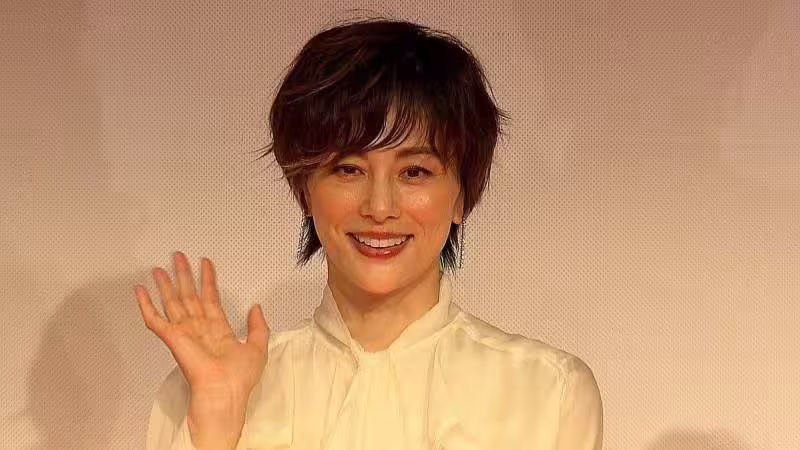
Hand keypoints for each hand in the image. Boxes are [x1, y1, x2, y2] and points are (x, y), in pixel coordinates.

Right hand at [135, 251, 268, 447]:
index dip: (208, 280)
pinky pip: (154, 319)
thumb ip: (258, 325)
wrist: (224, 391)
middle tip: (178, 256)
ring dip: (165, 284)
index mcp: (218, 330)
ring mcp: (184, 332)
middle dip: (184, 275)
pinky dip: (145, 304)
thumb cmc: (239, 377)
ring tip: (159, 268)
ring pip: (172, 302)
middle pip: (189, 295)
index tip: (206, 263)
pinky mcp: (171, 338)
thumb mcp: (258, 346)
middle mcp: (199, 329)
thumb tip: (256, 307)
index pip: (211, 298)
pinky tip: (140, 290)